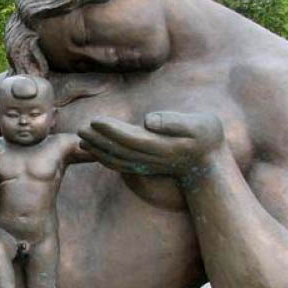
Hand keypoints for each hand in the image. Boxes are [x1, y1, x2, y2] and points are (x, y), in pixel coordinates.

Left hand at [78, 111, 224, 184]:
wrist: (208, 165)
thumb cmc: (206, 139)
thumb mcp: (201, 125)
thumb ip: (175, 122)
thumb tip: (149, 120)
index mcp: (161, 146)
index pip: (131, 138)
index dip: (111, 130)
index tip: (95, 120)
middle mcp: (149, 158)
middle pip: (118, 149)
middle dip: (98, 139)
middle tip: (79, 129)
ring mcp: (145, 165)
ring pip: (116, 158)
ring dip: (97, 149)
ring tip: (81, 139)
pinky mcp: (143, 167)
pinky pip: (120, 164)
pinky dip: (104, 158)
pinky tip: (93, 151)